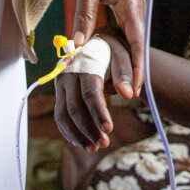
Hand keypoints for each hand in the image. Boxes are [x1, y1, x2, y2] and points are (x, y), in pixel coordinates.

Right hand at [54, 25, 135, 152]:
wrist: (97, 40)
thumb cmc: (113, 48)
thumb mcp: (124, 54)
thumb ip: (127, 73)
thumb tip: (130, 95)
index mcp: (83, 64)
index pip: (90, 93)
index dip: (99, 112)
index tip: (109, 129)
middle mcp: (67, 75)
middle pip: (73, 108)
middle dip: (88, 129)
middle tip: (104, 144)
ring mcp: (60, 85)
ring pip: (62, 115)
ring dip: (77, 135)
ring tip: (93, 149)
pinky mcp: (60, 93)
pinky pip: (59, 115)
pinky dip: (68, 131)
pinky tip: (81, 142)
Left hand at [68, 0, 143, 93]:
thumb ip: (85, 14)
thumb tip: (79, 45)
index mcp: (132, 3)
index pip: (137, 43)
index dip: (135, 68)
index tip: (133, 90)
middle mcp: (135, 7)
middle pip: (134, 46)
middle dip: (128, 71)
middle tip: (121, 96)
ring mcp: (129, 7)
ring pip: (127, 41)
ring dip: (121, 61)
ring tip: (114, 86)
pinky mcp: (121, 6)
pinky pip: (120, 31)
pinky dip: (113, 47)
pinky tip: (104, 60)